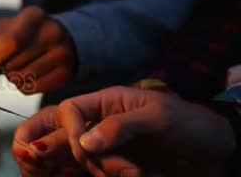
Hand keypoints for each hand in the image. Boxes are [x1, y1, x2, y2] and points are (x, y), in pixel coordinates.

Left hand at [0, 6, 74, 93]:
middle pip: (13, 64)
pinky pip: (32, 89)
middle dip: (2, 68)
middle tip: (7, 62)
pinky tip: (29, 75)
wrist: (63, 38)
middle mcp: (52, 32)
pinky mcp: (67, 73)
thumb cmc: (25, 34)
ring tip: (19, 67)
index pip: (10, 42)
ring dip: (12, 78)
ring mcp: (63, 53)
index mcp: (34, 16)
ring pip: (22, 78)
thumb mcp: (9, 29)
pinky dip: (23, 86)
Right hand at [14, 86, 235, 176]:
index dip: (69, 131)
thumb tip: (84, 142)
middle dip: (55, 150)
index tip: (85, 151)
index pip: (69, 111)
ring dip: (95, 170)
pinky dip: (99, 176)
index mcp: (106, 101)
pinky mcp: (111, 166)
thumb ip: (119, 125)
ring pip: (75, 158)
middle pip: (60, 133)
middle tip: (72, 165)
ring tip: (132, 174)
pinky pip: (91, 171)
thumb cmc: (189, 124)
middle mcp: (98, 123)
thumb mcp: (158, 118)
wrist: (213, 150)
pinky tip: (125, 176)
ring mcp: (104, 146)